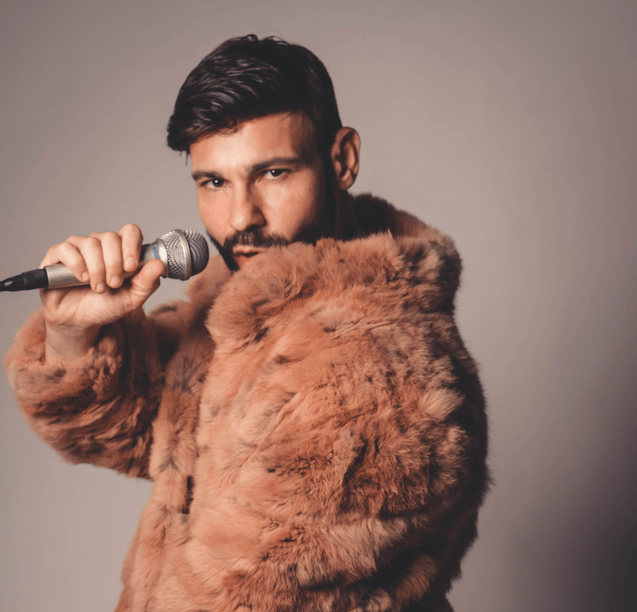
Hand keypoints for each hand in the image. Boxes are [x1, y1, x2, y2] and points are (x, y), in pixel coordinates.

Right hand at [39, 224, 164, 361]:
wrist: (81, 321)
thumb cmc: (107, 306)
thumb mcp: (133, 298)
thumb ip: (148, 282)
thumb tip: (159, 264)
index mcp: (121, 249)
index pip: (130, 231)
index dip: (132, 245)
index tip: (131, 267)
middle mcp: (100, 243)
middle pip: (110, 237)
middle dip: (115, 264)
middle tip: (114, 284)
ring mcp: (78, 247)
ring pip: (90, 243)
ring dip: (97, 269)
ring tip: (98, 288)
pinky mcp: (57, 255)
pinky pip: (67, 249)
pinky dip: (77, 265)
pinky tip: (82, 279)